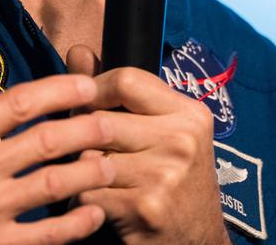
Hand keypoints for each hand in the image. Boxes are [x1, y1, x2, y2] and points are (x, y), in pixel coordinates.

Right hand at [0, 31, 116, 244]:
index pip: (21, 102)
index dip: (61, 89)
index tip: (87, 83)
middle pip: (48, 139)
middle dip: (88, 126)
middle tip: (113, 119)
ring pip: (54, 184)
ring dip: (90, 171)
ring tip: (112, 163)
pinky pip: (44, 236)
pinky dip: (74, 226)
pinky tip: (92, 215)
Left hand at [67, 46, 230, 244]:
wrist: (198, 241)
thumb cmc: (173, 180)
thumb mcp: (162, 130)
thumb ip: (119, 91)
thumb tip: (77, 51)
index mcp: (189, 114)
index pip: (126, 79)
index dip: (94, 89)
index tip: (86, 105)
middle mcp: (181, 141)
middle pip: (101, 120)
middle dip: (80, 134)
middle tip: (77, 146)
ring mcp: (165, 175)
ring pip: (90, 156)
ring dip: (78, 168)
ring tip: (88, 175)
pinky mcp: (145, 208)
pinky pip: (89, 192)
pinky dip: (82, 199)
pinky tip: (95, 202)